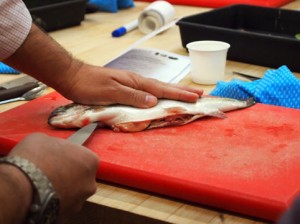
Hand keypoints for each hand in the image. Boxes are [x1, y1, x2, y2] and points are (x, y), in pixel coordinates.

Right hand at [9, 133, 98, 216]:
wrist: (21, 186)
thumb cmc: (36, 158)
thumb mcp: (44, 139)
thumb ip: (56, 144)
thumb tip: (53, 148)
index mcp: (91, 160)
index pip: (84, 157)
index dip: (70, 156)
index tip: (58, 157)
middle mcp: (90, 183)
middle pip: (81, 177)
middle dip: (69, 174)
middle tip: (51, 170)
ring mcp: (79, 201)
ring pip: (72, 193)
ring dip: (62, 188)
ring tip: (44, 184)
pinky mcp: (66, 215)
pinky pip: (61, 205)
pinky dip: (54, 201)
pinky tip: (41, 195)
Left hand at [56, 64, 202, 107]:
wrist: (74, 77)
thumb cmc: (90, 85)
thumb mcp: (110, 92)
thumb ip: (132, 96)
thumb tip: (154, 101)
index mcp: (135, 82)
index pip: (162, 89)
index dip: (179, 94)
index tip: (195, 97)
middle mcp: (136, 82)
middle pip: (163, 87)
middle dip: (182, 91)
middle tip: (199, 94)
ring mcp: (132, 84)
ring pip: (157, 89)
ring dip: (173, 92)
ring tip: (186, 94)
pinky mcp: (126, 88)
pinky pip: (148, 92)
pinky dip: (159, 94)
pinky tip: (161, 96)